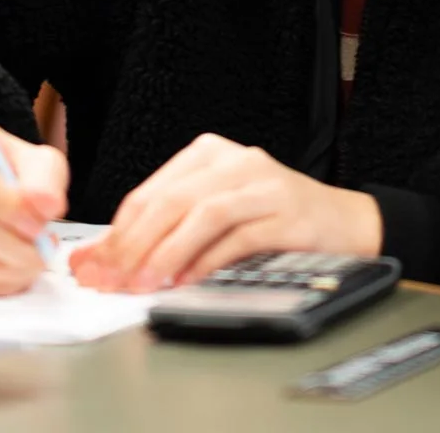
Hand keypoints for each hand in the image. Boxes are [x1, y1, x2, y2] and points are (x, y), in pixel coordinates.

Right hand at [0, 112, 69, 295]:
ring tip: (34, 261)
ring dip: (6, 267)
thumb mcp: (37, 160)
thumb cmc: (10, 170)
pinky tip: (12, 273)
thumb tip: (46, 206)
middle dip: (12, 246)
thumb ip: (45, 179)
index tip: (39, 224)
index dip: (4, 203)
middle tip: (44, 251)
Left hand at [69, 133, 379, 292]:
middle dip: (133, 246)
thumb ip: (165, 231)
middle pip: (170, 202)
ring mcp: (264, 185)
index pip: (149, 193)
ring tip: (146, 283)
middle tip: (112, 280)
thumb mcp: (216, 214)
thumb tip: (104, 260)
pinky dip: (208, 261)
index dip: (116, 234)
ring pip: (202, 215)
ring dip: (167, 253)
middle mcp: (235, 161)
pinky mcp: (288, 214)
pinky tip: (188, 280)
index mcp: (209, 155)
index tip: (93, 267)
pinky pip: (238, 237)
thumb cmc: (274, 221)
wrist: (346, 224)